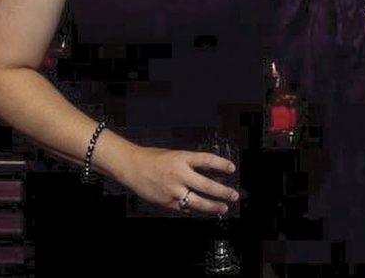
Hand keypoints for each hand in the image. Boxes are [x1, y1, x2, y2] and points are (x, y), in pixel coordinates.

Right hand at [119, 146, 239, 214]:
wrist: (131, 166)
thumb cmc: (152, 159)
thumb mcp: (175, 155)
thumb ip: (190, 164)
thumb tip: (208, 172)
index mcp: (182, 158)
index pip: (207, 160)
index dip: (221, 164)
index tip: (232, 168)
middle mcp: (179, 174)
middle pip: (206, 185)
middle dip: (222, 191)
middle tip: (233, 195)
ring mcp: (173, 189)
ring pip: (197, 201)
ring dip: (212, 206)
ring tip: (222, 208)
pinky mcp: (166, 201)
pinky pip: (183, 207)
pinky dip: (192, 209)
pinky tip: (200, 210)